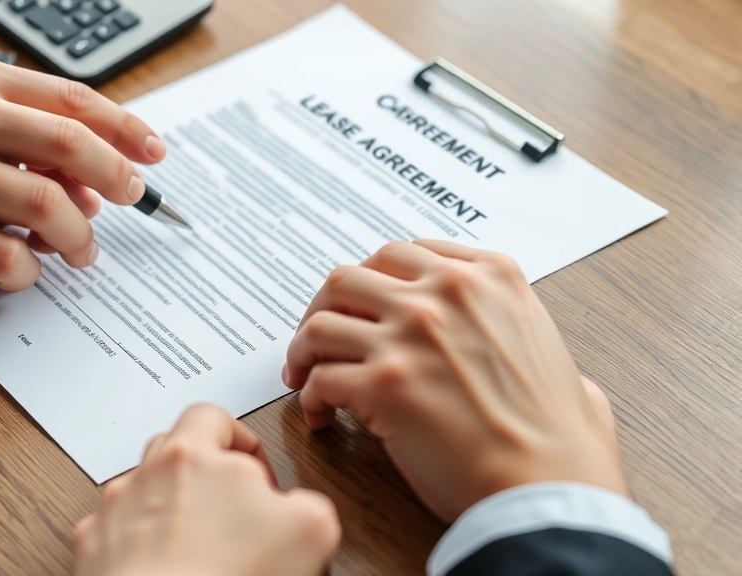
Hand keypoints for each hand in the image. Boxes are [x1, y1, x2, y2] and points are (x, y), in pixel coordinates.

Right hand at [0, 53, 165, 290]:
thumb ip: (28, 138)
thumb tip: (97, 184)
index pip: (72, 99)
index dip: (125, 129)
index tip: (152, 153)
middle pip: (71, 146)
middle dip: (116, 179)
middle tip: (129, 201)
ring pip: (47, 206)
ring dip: (78, 236)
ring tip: (79, 250)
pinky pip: (8, 258)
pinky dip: (30, 272)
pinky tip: (23, 270)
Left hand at [73, 404, 340, 575]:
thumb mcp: (310, 530)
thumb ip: (308, 502)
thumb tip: (300, 509)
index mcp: (191, 455)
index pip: (213, 418)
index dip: (243, 444)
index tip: (260, 480)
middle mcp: (144, 476)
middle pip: (175, 452)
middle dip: (205, 477)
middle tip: (231, 514)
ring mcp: (111, 515)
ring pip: (142, 494)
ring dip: (169, 512)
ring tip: (199, 550)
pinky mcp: (91, 552)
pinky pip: (115, 536)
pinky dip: (138, 548)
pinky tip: (165, 569)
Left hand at [283, 240, 627, 521]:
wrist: (548, 483)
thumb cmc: (557, 432)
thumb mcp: (552, 344)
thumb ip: (518, 321)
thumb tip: (514, 333)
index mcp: (487, 276)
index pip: (401, 255)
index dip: (370, 281)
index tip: (359, 304)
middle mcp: (444, 294)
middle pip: (349, 278)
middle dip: (325, 308)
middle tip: (318, 337)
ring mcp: (410, 336)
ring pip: (321, 323)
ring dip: (304, 350)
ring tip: (304, 375)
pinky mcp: (383, 384)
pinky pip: (319, 379)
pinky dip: (310, 397)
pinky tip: (320, 415)